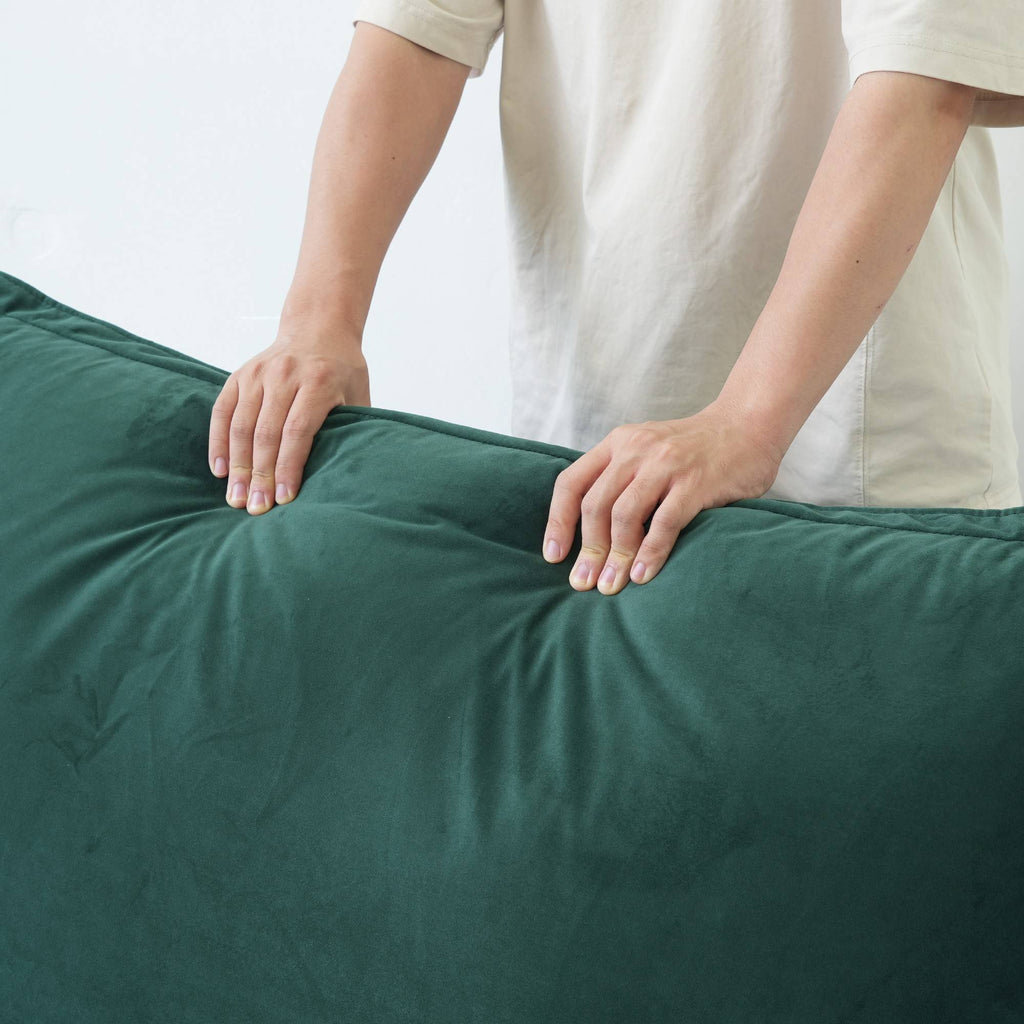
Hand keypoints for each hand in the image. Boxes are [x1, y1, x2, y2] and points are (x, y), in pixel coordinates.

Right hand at [208, 323, 370, 513]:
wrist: (319, 327)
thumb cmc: (343, 370)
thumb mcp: (358, 395)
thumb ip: (352, 429)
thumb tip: (348, 477)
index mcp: (318, 381)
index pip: (297, 431)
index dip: (288, 467)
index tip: (284, 498)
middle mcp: (284, 376)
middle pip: (266, 433)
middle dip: (260, 475)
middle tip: (255, 508)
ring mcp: (258, 374)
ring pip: (241, 425)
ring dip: (237, 466)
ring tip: (236, 498)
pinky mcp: (240, 375)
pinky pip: (222, 412)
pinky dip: (218, 443)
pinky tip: (220, 470)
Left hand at [540, 402, 782, 593]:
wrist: (748, 425)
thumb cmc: (695, 449)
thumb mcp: (647, 450)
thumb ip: (621, 479)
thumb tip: (590, 535)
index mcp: (617, 444)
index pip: (571, 483)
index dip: (557, 523)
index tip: (554, 557)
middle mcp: (635, 450)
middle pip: (594, 506)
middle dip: (587, 550)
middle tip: (584, 583)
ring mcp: (665, 465)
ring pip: (623, 516)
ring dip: (615, 556)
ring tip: (612, 585)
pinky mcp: (695, 483)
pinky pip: (664, 523)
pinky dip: (650, 553)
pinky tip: (642, 575)